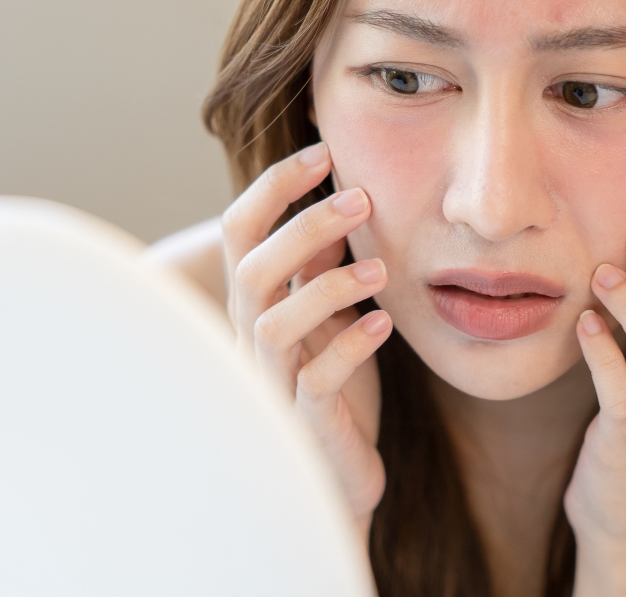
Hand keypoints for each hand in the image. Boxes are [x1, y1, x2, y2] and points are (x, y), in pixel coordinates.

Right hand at [222, 141, 391, 539]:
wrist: (338, 474)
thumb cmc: (333, 388)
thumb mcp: (331, 315)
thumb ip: (323, 266)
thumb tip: (339, 202)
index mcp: (257, 302)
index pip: (240, 230)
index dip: (274, 187)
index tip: (323, 152)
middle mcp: (253, 338)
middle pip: (252, 268)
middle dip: (303, 226)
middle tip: (362, 198)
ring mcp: (273, 382)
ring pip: (274, 324)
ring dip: (326, 287)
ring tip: (380, 270)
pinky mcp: (304, 422)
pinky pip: (316, 380)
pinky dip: (350, 346)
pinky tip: (384, 324)